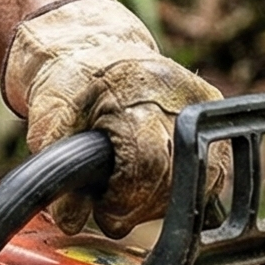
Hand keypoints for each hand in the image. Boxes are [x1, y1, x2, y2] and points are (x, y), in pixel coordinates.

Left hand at [3, 0, 221, 236]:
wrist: (92, 45)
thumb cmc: (68, 84)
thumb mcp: (49, 123)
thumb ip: (59, 172)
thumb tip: (72, 220)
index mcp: (133, 91)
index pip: (147, 163)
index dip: (126, 200)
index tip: (106, 213)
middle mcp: (175, 92)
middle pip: (175, 177)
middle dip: (141, 206)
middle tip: (114, 209)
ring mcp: (200, 99)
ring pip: (202, 177)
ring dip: (165, 200)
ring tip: (132, 192)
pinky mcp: (212, 107)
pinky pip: (214, 166)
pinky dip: (186, 187)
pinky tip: (156, 186)